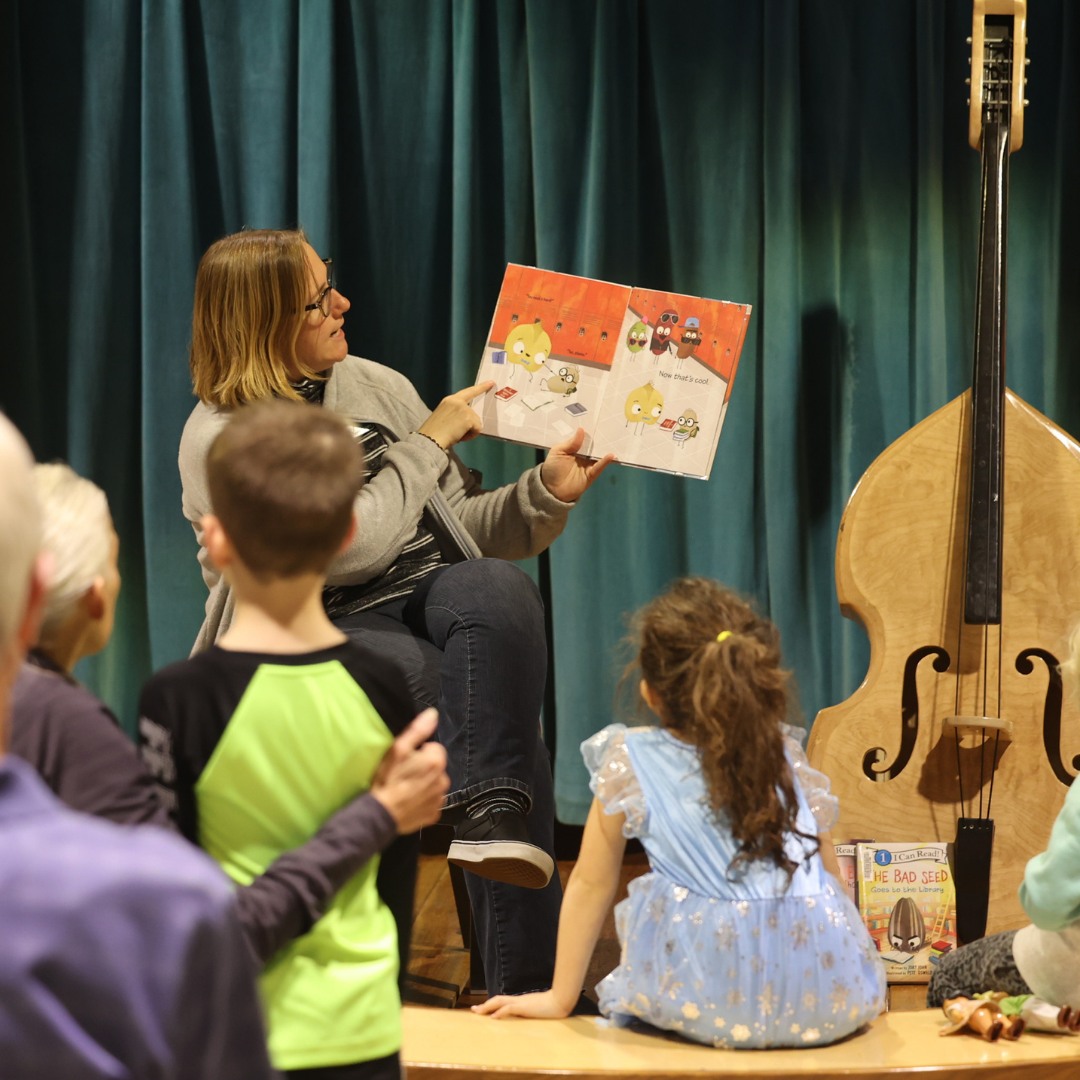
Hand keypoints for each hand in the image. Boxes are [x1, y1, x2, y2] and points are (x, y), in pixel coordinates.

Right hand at [371, 707, 448, 833]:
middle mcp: (444, 779)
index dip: (419, 752)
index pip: (434, 748)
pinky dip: (424, 800)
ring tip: (406, 788)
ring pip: (434, 784)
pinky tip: (410, 801)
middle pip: (435, 766)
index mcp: (436, 761)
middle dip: (423, 768)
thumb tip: (433, 714)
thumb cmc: (388, 779)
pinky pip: (432, 802)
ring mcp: (440, 799)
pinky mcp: (436, 814)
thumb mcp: (398, 749)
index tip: (406, 761)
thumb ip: (418, 730)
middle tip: (404, 774)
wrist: (381, 814)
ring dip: (425, 784)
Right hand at [418, 381, 494, 449]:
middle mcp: (457, 401)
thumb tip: (467, 422)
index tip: (491, 383)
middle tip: (460, 433)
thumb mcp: (444, 416)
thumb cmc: (434, 432)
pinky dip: (471, 435)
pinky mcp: (469, 418)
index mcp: (449, 400)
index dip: (480, 388)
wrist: (430, 439)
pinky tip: (460, 437)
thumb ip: (455, 414)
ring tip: (456, 435)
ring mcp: (464, 409)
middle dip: (471, 423)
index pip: (468, 392)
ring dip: (469, 431)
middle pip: (473, 413)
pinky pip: (477, 429)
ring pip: (476, 422)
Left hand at [470, 990, 572, 1019]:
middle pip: (497, 1000)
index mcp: (521, 1001)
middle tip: (474, 1010)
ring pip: (500, 1002)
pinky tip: (493, 1017)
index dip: (492, 1004)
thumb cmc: (552, 1005)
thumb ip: (531, 1009)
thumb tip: (527, 1013)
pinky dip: (500, 1012)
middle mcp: (518, 1000)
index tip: (483, 1008)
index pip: (503, 1001)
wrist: (561, 1000)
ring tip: (478, 1012)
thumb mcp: (538, 1009)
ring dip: (488, 1007)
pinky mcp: (525, 1007)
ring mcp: (521, 1002)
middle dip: (485, 1005)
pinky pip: (509, 1009)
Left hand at [539, 428, 615, 501]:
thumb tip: (581, 430)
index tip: (597, 419)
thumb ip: (570, 443)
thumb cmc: (552, 469)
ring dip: (605, 447)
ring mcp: (588, 464)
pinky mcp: (591, 474)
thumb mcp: (557, 452)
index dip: (588, 429)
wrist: (552, 490)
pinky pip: (599, 467)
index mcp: (574, 447)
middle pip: (593, 444)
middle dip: (600, 437)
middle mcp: (583, 454)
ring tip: (613, 438)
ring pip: (598, 454)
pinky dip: (605, 461)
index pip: (583, 437)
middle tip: (609, 425)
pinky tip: (611, 455)